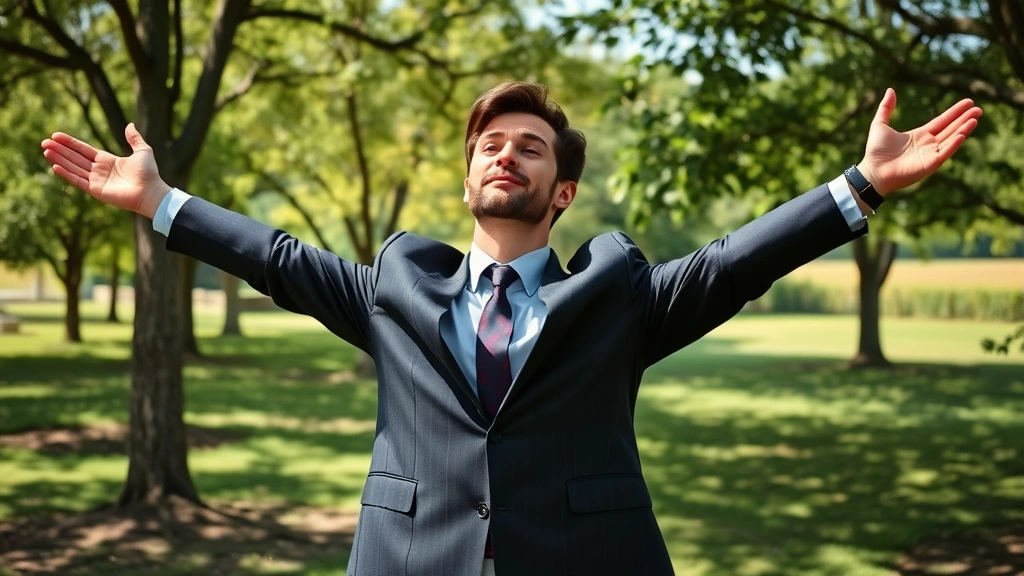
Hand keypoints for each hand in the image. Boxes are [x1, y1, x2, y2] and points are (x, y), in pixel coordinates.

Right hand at [41, 123, 170, 218]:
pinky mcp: (96, 191)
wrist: (151, 192)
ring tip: (45, 151)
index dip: (70, 143)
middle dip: (60, 150)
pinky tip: (54, 166)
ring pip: (73, 168)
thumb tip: (130, 125)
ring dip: (59, 160)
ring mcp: (96, 181)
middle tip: (44, 142)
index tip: (56, 136)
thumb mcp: (142, 151)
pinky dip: (66, 174)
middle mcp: (99, 170)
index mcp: (107, 161)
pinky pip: (78, 181)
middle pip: (75, 158)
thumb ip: (134, 139)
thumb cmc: (149, 174)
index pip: (84, 150)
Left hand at [857, 88, 981, 195]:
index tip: (968, 103)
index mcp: (920, 135)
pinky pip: (945, 152)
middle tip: (979, 109)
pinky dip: (954, 143)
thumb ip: (886, 108)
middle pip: (951, 129)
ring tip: (975, 119)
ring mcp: (930, 155)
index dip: (955, 112)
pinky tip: (963, 134)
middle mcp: (928, 144)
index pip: (942, 121)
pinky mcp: (930, 164)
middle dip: (965, 119)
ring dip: (964, 129)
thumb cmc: (876, 151)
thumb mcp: (880, 124)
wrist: (873, 171)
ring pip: (951, 139)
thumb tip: (890, 89)